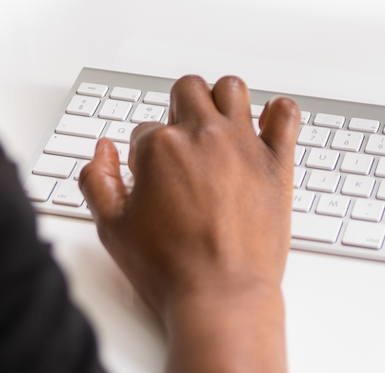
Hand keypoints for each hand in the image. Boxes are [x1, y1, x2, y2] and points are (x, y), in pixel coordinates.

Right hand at [80, 75, 298, 372]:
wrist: (220, 297)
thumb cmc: (170, 269)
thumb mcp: (112, 229)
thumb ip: (97, 181)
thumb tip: (102, 151)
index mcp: (161, 147)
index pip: (145, 129)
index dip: (144, 155)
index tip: (152, 178)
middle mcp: (203, 135)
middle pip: (187, 90)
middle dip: (179, 110)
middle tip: (181, 143)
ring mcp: (243, 145)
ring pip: (232, 87)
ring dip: (222, 100)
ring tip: (217, 126)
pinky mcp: (276, 162)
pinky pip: (286, 114)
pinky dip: (278, 113)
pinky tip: (266, 126)